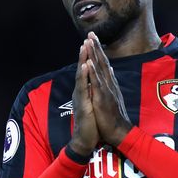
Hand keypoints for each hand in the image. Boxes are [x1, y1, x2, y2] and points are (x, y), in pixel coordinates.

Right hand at [68, 41, 99, 156]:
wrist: (85, 140)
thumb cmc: (91, 123)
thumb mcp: (93, 104)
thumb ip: (93, 92)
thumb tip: (96, 80)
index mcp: (86, 91)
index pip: (88, 70)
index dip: (90, 56)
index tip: (92, 42)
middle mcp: (81, 91)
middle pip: (83, 68)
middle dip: (86, 52)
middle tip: (88, 37)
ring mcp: (81, 97)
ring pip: (82, 75)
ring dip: (83, 60)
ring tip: (84, 46)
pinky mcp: (82, 104)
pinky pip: (83, 87)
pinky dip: (84, 75)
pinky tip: (85, 66)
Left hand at [84, 32, 132, 146]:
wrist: (119, 132)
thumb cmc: (114, 116)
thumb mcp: (111, 96)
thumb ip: (109, 83)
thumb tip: (109, 70)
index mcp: (109, 84)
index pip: (103, 64)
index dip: (98, 51)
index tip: (93, 39)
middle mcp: (109, 84)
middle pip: (102, 62)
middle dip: (96, 47)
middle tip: (91, 33)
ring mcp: (106, 90)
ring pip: (100, 69)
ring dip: (94, 54)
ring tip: (89, 42)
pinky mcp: (103, 98)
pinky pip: (97, 82)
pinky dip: (93, 71)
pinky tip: (89, 62)